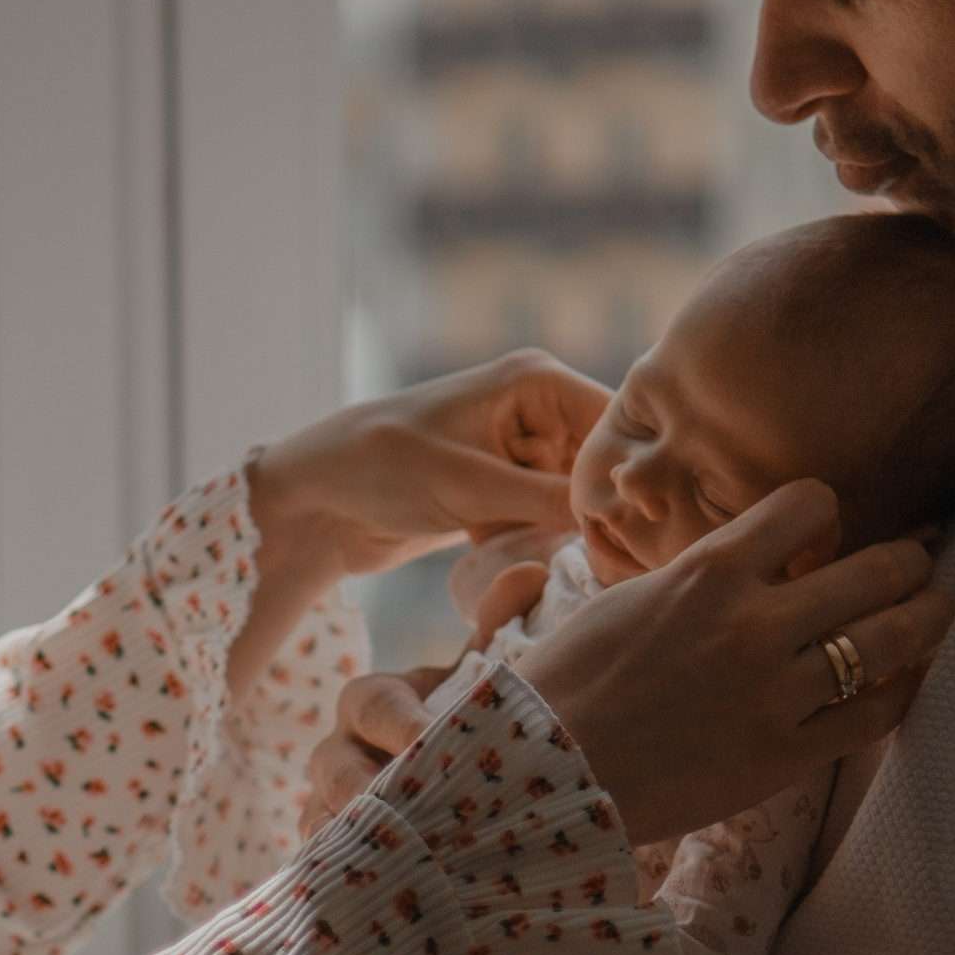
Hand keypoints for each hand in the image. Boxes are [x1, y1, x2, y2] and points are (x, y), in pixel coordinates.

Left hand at [250, 351, 608, 581]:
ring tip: (574, 573)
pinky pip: (549, 525)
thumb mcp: (467, 484)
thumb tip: (618, 525)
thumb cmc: (378, 468)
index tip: (639, 533)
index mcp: (535, 381)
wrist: (315, 501)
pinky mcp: (506, 496)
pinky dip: (544, 549)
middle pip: (604, 466)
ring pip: (580, 502)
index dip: (630, 475)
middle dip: (604, 514)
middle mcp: (538, 412)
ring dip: (573, 538)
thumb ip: (545, 500)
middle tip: (608, 565)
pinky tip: (535, 571)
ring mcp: (522, 456)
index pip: (616, 423)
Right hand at [302, 483, 954, 846]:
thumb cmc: (563, 685)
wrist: (539, 777)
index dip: (825, 510)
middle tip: (918, 559)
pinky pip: (877, 713)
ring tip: (933, 609)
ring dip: (926, 615)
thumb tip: (730, 559)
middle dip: (909, 557)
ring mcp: (777, 690)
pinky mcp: (786, 754)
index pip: (810, 503)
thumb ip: (690, 576)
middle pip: (879, 568)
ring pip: (895, 636)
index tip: (824, 529)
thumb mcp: (621, 598)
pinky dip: (900, 690)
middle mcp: (755, 622)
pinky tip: (900, 682)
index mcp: (707, 570)